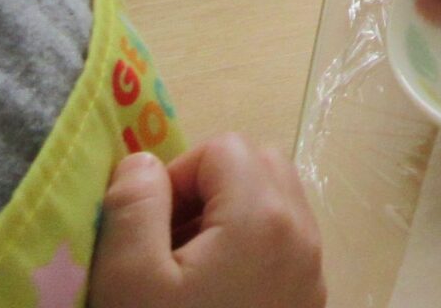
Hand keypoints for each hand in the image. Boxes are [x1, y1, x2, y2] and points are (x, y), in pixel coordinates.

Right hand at [90, 138, 323, 307]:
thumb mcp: (129, 281)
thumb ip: (133, 207)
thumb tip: (143, 162)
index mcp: (263, 216)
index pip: (224, 148)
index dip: (177, 176)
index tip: (150, 229)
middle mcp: (301, 233)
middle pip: (259, 165)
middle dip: (208, 189)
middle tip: (166, 245)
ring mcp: (311, 270)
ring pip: (275, 202)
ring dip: (229, 217)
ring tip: (185, 272)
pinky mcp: (308, 301)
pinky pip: (285, 244)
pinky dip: (249, 248)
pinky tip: (212, 297)